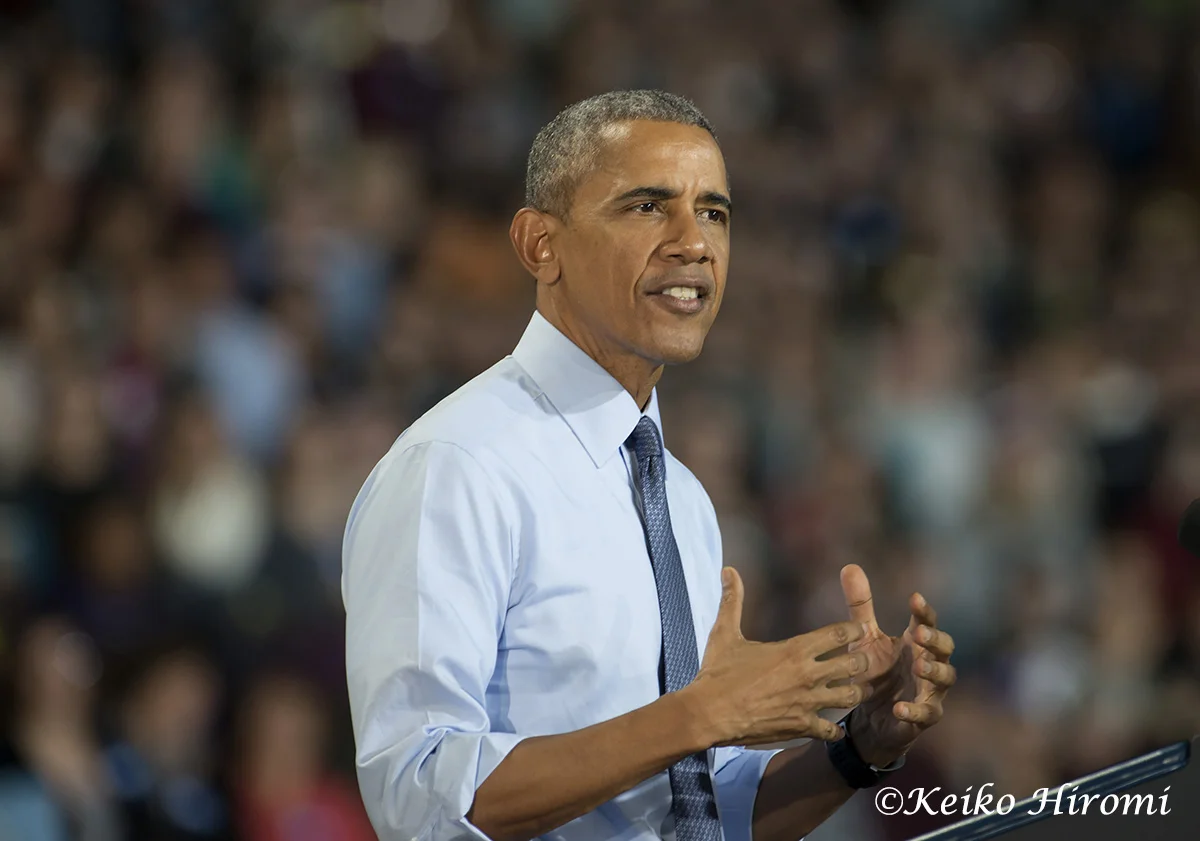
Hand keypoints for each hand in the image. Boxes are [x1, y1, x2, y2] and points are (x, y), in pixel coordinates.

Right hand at [685, 567, 873, 747]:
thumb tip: (729, 570)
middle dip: (861, 661)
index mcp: (794, 650)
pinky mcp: (801, 726)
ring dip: (854, 693)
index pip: (838, 634)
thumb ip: (733, 600)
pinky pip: (831, 730)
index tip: (858, 629)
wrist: (709, 714)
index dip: (853, 630)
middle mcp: (807, 675)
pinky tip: (831, 726)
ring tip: (854, 690)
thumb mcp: (724, 633)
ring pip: (849, 697)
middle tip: (860, 661)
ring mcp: (806, 703)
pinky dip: (833, 728)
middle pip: (853, 665)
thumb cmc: (718, 673)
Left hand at [839, 564, 955, 766]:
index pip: (926, 622)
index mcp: (915, 643)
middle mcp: (929, 663)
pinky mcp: (924, 717)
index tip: (914, 598)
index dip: (924, 610)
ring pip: (945, 679)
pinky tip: (899, 708)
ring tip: (918, 667)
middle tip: (919, 634)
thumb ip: (861, 605)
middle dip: (935, 639)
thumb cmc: (874, 671)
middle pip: (945, 648)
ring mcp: (930, 690)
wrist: (870, 717)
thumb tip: (849, 566)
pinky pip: (927, 714)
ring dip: (934, 672)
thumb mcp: (863, 637)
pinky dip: (915, 711)